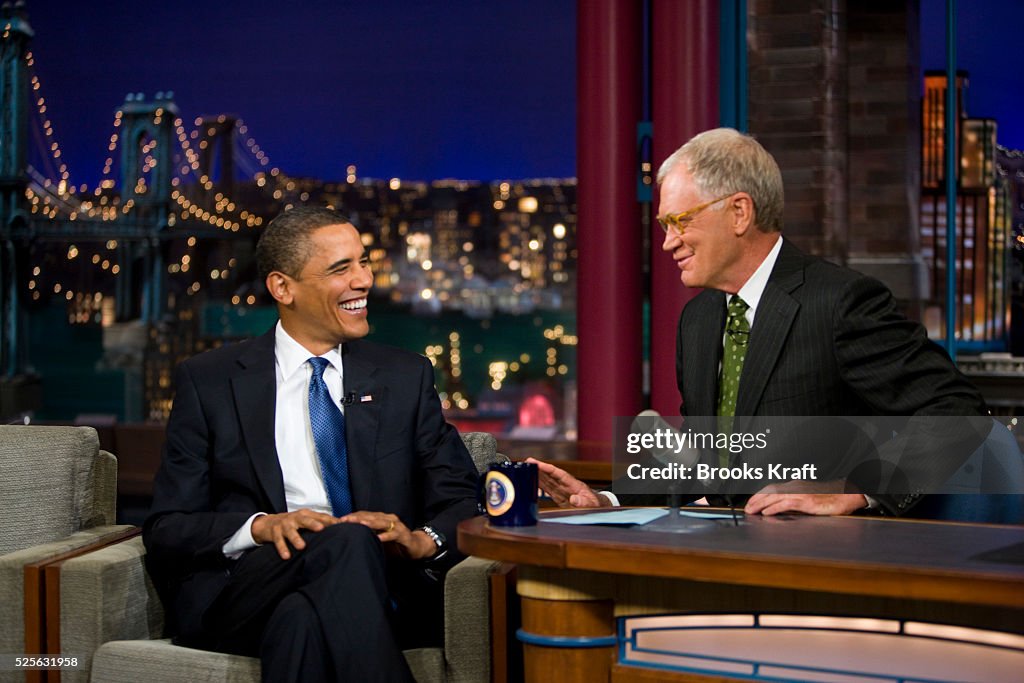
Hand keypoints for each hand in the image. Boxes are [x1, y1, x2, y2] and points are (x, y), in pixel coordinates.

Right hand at [251, 508, 338, 559]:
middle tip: (321, 529)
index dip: (330, 520)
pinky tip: (286, 556)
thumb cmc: (292, 522)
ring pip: (290, 531)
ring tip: (301, 547)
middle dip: (313, 524)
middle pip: (305, 520)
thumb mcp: (306, 520)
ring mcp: (284, 524)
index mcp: (306, 514)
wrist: (268, 523)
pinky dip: (282, 548)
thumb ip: (320, 523)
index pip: (320, 516)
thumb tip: (340, 528)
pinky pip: (278, 541)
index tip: (340, 525)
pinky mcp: (275, 532)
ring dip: (296, 538)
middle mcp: (295, 517)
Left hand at [339, 511, 435, 559]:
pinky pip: (394, 534)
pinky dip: (386, 536)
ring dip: (370, 523)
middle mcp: (388, 519)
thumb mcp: (379, 539)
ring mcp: (396, 526)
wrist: (416, 547)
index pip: (364, 515)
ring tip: (360, 524)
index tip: (339, 520)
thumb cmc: (395, 544)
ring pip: (381, 522)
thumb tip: (349, 540)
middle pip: (370, 517)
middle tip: (344, 520)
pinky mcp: (403, 535)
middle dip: (357, 518)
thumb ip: (367, 537)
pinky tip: (379, 538)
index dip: (352, 517)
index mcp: (381, 518)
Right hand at [526, 457, 606, 507]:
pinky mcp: (559, 497)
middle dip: (539, 468)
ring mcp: (561, 490)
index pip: (558, 474)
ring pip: (547, 481)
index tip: (538, 464)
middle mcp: (565, 485)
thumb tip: (574, 499)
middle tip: (527, 462)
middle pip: (550, 475)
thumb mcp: (592, 504)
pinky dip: (539, 485)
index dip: (547, 468)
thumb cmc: (596, 504)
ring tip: (526, 468)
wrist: (597, 507)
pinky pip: (547, 489)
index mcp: (573, 484)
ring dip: (537, 475)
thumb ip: (583, 502)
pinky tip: (532, 482)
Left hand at [744, 480, 867, 515]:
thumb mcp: (808, 499)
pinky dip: (774, 508)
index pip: (773, 488)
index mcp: (795, 486)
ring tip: (751, 511)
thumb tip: (780, 509)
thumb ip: (795, 502)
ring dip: (761, 504)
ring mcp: (800, 493)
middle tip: (746, 508)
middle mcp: (796, 487)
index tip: (751, 503)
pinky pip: (786, 504)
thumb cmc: (829, 499)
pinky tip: (767, 513)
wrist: (846, 496)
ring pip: (775, 496)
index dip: (760, 495)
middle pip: (770, 491)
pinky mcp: (806, 502)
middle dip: (756, 500)